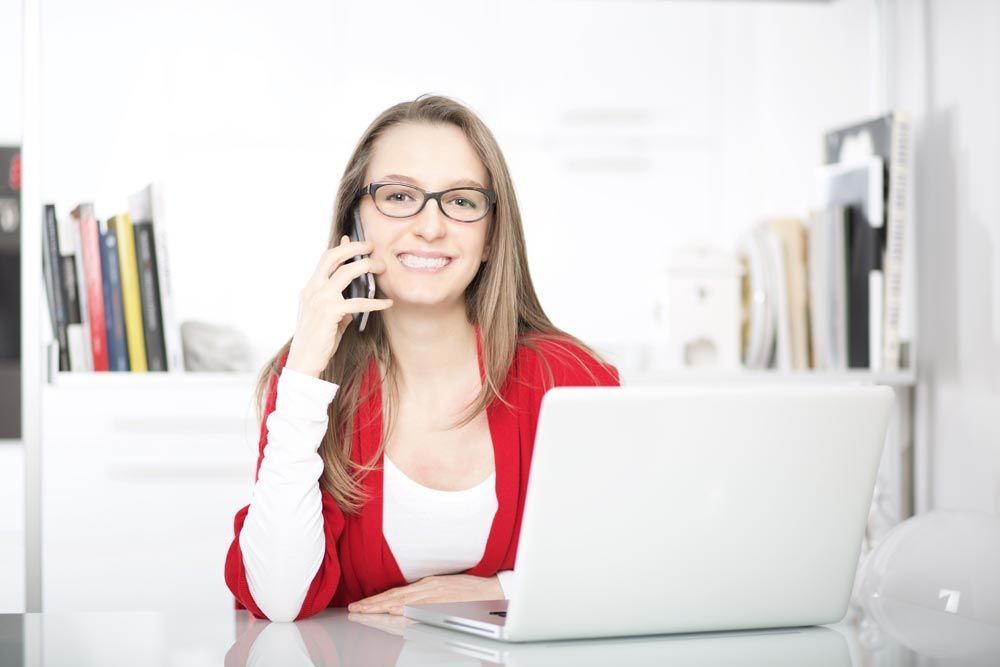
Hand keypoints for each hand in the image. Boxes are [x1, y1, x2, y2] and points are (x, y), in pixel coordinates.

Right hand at [285, 235, 392, 377]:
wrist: (304, 360)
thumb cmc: (317, 340)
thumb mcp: (326, 317)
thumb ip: (338, 304)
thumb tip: (355, 299)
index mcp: (309, 289)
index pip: (324, 260)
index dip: (341, 248)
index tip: (354, 240)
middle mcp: (312, 290)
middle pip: (332, 257)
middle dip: (353, 248)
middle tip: (371, 246)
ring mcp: (320, 299)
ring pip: (346, 273)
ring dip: (366, 267)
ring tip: (382, 268)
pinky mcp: (330, 312)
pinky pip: (358, 302)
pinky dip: (375, 302)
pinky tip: (387, 303)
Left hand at [346, 574, 503, 615]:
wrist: (492, 591)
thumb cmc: (469, 591)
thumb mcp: (442, 588)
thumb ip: (423, 594)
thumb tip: (403, 602)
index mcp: (427, 585)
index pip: (395, 593)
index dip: (376, 600)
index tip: (360, 605)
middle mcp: (428, 589)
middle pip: (394, 598)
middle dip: (372, 605)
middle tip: (354, 610)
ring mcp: (434, 597)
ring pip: (401, 604)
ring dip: (381, 609)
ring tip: (364, 612)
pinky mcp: (442, 604)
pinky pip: (417, 610)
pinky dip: (402, 612)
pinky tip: (390, 614)